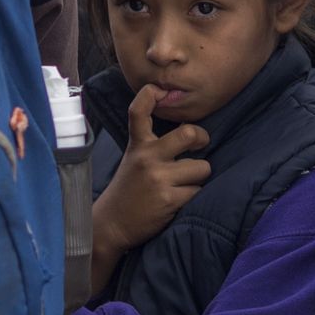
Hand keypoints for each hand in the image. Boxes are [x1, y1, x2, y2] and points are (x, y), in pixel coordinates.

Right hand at [90, 84, 210, 288]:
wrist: (112, 224)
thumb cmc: (129, 188)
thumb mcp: (133, 158)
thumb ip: (152, 143)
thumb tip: (187, 128)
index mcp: (138, 145)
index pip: (139, 112)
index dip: (149, 95)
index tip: (158, 90)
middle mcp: (147, 158)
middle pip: (189, 134)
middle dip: (202, 139)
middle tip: (200, 145)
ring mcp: (159, 178)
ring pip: (202, 168)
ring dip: (198, 178)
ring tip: (183, 184)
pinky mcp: (169, 200)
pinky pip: (198, 191)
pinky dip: (193, 196)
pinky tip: (178, 201)